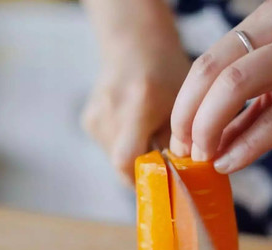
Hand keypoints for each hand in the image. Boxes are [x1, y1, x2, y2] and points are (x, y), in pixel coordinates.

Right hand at [82, 38, 190, 183]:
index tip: (163, 182)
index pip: (127, 159)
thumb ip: (180, 141)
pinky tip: (134, 125)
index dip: (144, 178)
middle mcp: (110, 111)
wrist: (134, 45)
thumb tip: (181, 179)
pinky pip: (109, 147)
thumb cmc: (166, 73)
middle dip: (145, 168)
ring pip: (116, 158)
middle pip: (122, 162)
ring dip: (136, 156)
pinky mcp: (88, 121)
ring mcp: (94, 116)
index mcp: (138, 104)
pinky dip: (125, 144)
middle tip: (164, 158)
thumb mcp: (183, 103)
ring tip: (149, 134)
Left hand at [169, 0, 271, 173]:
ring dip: (209, 128)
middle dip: (189, 116)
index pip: (208, 60)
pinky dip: (246, 145)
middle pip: (212, 70)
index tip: (178, 138)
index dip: (185, 103)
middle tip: (184, 151)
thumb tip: (205, 145)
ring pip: (235, 86)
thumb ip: (247, 111)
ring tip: (202, 157)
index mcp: (269, 19)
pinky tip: (230, 163)